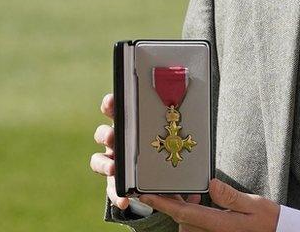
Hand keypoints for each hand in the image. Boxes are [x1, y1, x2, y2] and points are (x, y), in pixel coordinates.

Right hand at [92, 93, 203, 218]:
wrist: (161, 179)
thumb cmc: (167, 151)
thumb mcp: (176, 144)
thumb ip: (186, 144)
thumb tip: (200, 143)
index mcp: (131, 127)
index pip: (116, 111)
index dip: (111, 104)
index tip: (113, 100)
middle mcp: (119, 143)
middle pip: (103, 134)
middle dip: (106, 134)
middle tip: (112, 137)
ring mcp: (114, 163)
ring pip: (99, 160)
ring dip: (104, 163)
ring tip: (114, 168)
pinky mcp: (115, 183)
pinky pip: (112, 189)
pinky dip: (116, 195)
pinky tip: (124, 200)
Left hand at [139, 178, 279, 231]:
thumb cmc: (267, 220)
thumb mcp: (254, 204)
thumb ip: (231, 196)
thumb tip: (212, 184)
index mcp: (219, 224)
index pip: (184, 213)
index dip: (163, 204)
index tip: (146, 195)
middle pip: (182, 219)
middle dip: (174, 203)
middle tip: (172, 188)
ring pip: (187, 223)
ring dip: (185, 209)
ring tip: (193, 194)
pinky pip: (196, 226)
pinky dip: (192, 214)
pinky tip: (201, 203)